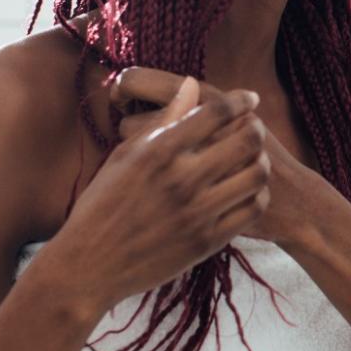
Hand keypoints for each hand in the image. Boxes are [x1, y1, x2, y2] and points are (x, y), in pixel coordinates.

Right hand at [50, 77, 269, 315]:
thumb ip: (164, 120)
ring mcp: (197, 212)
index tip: (250, 98)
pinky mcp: (207, 241)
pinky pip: (253, 209)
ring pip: (257, 174)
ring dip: (261, 161)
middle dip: (257, 127)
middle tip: (255, 128)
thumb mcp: (126, 156)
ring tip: (253, 160)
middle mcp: (181, 179)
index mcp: (158, 151)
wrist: (89, 266)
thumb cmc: (103, 204)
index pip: (216, 112)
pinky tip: (247, 191)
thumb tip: (191, 84)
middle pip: (246, 139)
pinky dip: (257, 194)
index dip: (240, 99)